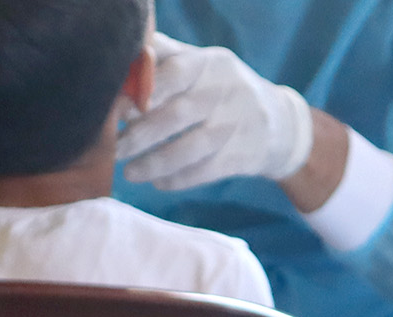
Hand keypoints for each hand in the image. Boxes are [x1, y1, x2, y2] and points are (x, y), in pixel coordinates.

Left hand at [117, 33, 314, 189]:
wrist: (278, 123)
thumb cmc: (221, 89)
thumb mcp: (202, 64)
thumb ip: (166, 58)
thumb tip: (125, 58)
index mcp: (211, 64)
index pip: (175, 72)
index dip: (143, 92)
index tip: (117, 111)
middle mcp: (226, 91)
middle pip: (178, 114)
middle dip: (140, 134)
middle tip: (114, 148)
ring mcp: (236, 125)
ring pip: (191, 148)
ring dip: (155, 162)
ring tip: (129, 172)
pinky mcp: (242, 156)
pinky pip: (204, 171)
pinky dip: (177, 179)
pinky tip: (157, 182)